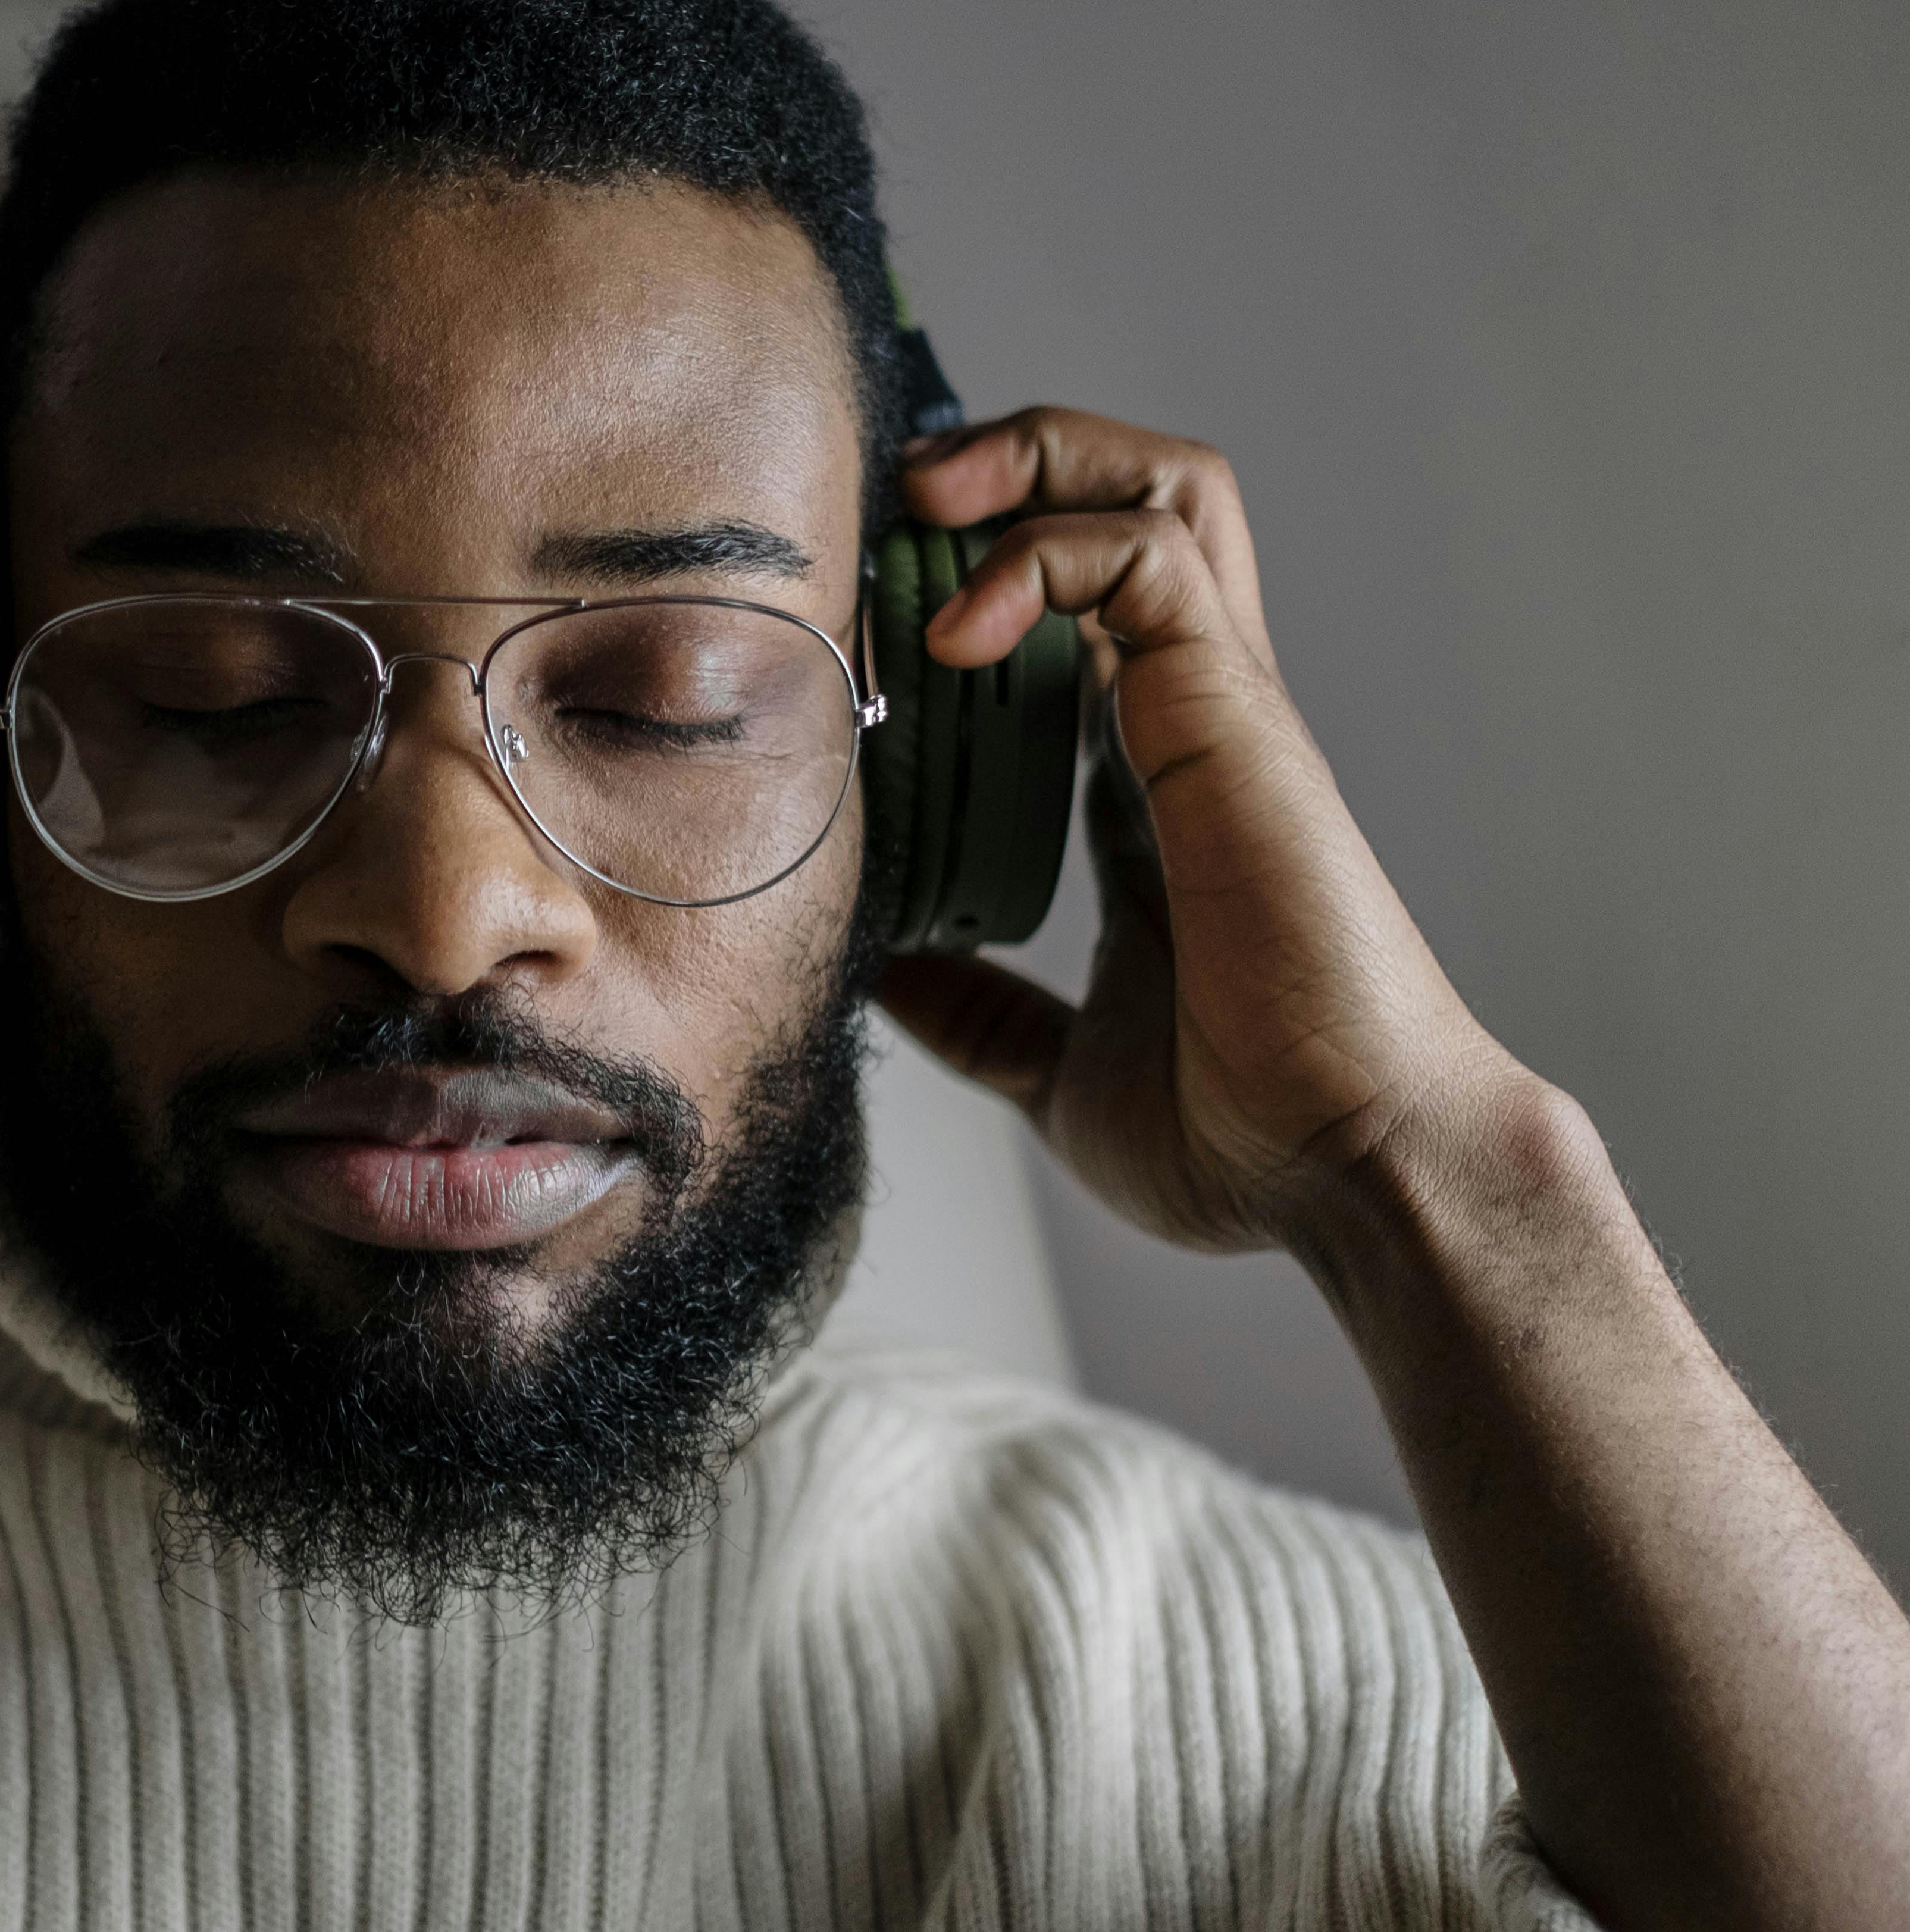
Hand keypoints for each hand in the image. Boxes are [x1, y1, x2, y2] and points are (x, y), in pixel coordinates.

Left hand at [873, 407, 1528, 1250]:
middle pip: (1137, 498)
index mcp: (1152, 783)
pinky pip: (1150, 560)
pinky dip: (1042, 558)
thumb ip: (981, 1017)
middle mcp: (1194, 723)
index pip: (1084, 604)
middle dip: (1015, 458)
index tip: (872, 588)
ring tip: (929, 504)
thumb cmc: (1246, 1135)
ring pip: (1163, 490)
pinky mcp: (1235, 722)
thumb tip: (885, 983)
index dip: (981, 559)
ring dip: (1036, 462)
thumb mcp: (1058, 1069)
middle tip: (899, 501)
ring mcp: (1223, 713)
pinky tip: (954, 636)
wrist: (1353, 1178)